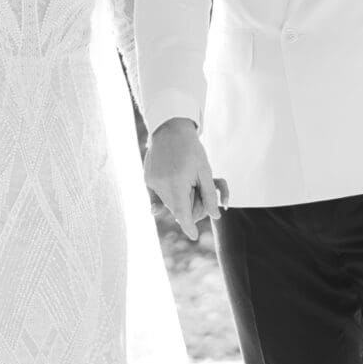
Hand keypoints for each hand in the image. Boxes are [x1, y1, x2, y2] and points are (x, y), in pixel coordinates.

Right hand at [145, 117, 225, 241]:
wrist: (170, 128)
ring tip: (185, 176)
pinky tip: (175, 176)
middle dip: (189, 205)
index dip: (189, 227)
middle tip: (198, 188)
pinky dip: (169, 191)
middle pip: (177, 208)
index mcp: (176, 185)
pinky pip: (159, 194)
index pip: (183, 215)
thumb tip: (215, 215)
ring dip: (179, 196)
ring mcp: (151, 182)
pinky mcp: (147, 178)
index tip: (194, 236)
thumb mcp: (205, 171)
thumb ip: (210, 195)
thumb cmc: (191, 149)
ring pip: (168, 201)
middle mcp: (161, 186)